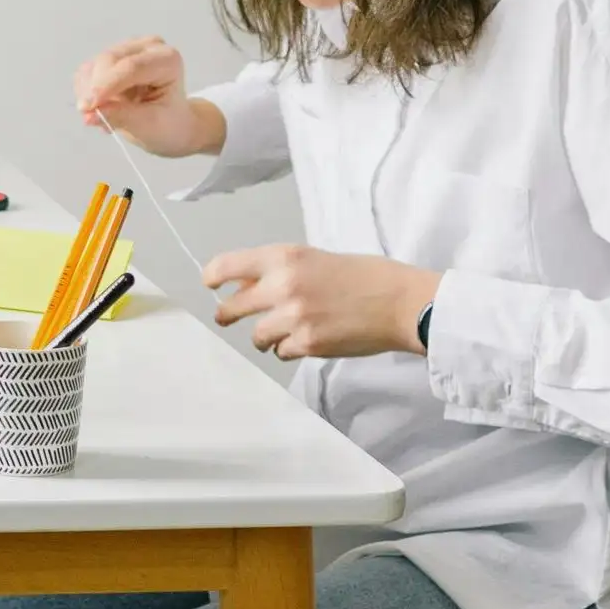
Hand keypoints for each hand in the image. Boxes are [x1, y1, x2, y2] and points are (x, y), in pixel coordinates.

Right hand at [75, 37, 222, 158]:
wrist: (170, 122)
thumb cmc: (167, 124)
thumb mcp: (148, 125)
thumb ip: (120, 116)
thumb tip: (89, 114)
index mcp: (167, 60)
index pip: (131, 67)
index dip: (105, 86)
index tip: (87, 107)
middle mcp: (148, 47)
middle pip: (108, 60)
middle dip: (94, 89)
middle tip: (89, 117)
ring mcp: (127, 48)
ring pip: (94, 65)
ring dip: (89, 93)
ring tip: (104, 117)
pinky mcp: (111, 57)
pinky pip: (87, 72)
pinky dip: (86, 92)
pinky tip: (102, 108)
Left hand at [204, 245, 442, 359]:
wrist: (399, 302)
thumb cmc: (365, 276)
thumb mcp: (316, 258)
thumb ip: (280, 270)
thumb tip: (246, 284)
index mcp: (285, 257)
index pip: (228, 266)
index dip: (213, 277)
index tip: (210, 285)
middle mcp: (283, 285)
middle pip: (232, 307)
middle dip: (228, 315)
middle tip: (226, 317)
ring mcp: (294, 317)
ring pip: (257, 336)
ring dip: (266, 335)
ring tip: (283, 330)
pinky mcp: (307, 343)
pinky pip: (281, 351)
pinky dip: (289, 348)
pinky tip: (307, 339)